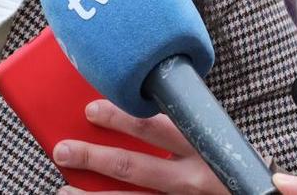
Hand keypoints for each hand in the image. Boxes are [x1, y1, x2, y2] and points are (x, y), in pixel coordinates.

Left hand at [53, 99, 226, 193]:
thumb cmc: (233, 164)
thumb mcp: (217, 138)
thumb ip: (183, 128)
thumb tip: (133, 114)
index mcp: (202, 146)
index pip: (155, 127)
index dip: (120, 117)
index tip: (90, 110)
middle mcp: (192, 179)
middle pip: (134, 167)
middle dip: (94, 157)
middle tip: (63, 150)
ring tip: (64, 191)